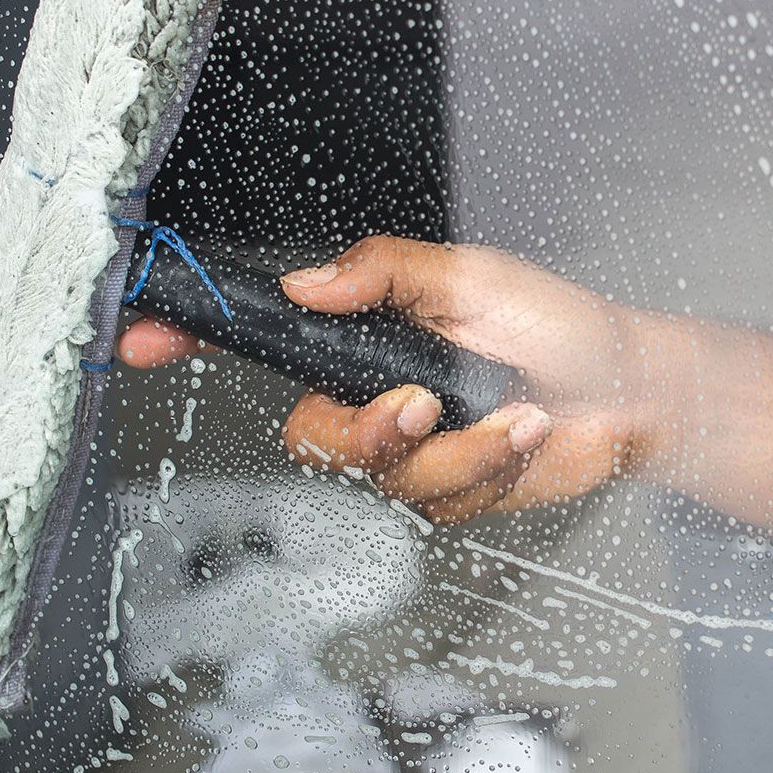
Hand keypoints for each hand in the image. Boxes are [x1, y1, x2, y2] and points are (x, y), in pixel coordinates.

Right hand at [117, 236, 660, 522]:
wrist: (631, 392)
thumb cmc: (557, 323)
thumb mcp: (471, 276)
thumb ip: (384, 272)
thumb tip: (304, 283)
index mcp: (368, 334)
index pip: (266, 339)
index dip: (195, 340)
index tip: (141, 340)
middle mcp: (375, 393)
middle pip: (311, 438)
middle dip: (368, 431)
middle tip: (426, 403)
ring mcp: (409, 450)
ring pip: (384, 477)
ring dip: (462, 448)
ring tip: (522, 413)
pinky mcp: (447, 493)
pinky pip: (438, 500)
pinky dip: (491, 466)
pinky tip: (531, 434)